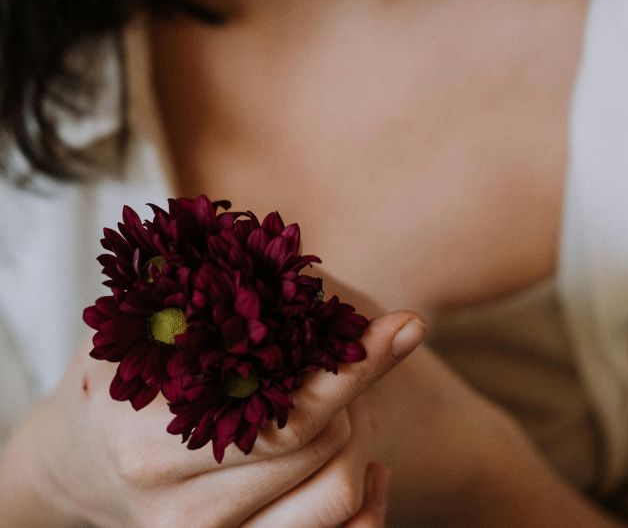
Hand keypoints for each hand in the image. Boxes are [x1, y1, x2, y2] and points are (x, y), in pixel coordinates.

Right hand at [1, 310, 423, 527]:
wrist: (74, 464)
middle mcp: (180, 512)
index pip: (283, 412)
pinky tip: (369, 461)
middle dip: (353, 390)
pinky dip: (369, 500)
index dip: (351, 366)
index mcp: (150, 444)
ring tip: (350, 398)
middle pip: (320, 449)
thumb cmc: (115, 381)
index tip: (404, 326)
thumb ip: (207, 303)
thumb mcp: (141, 330)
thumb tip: (301, 272)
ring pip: (337, 495)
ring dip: (361, 435)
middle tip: (355, 349)